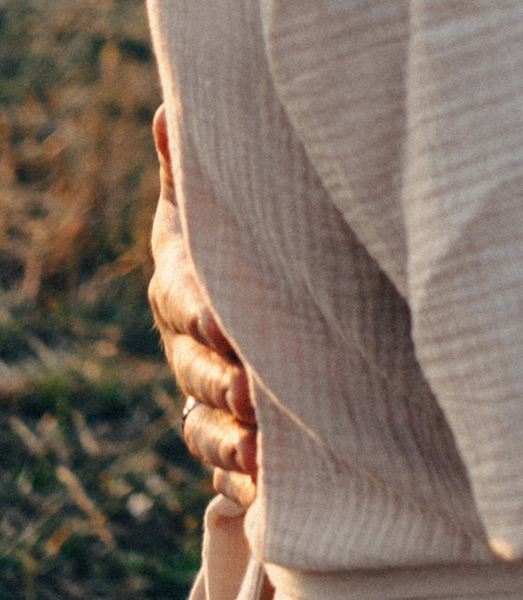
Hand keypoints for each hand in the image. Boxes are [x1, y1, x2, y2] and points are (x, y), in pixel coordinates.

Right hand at [148, 108, 258, 507]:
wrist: (277, 280)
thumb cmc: (250, 227)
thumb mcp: (227, 195)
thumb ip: (194, 164)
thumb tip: (169, 110)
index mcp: (182, 281)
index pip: (183, 297)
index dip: (199, 311)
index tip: (223, 320)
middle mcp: (188, 345)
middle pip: (194, 369)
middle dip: (220, 380)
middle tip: (253, 387)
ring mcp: (208, 394)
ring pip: (204, 425)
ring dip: (230, 440)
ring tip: (262, 451)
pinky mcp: (236, 437)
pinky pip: (226, 469)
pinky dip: (243, 482)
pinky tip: (266, 489)